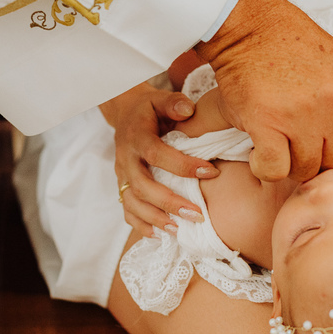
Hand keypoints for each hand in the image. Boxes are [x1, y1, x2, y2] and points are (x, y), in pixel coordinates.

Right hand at [101, 83, 219, 237]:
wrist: (125, 114)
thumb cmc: (150, 109)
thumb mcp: (160, 99)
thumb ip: (174, 103)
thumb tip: (189, 110)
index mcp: (136, 137)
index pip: (157, 154)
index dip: (182, 166)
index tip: (211, 172)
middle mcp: (125, 159)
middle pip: (142, 185)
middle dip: (169, 202)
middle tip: (197, 214)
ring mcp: (121, 175)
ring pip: (132, 202)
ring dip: (155, 218)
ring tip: (180, 230)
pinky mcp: (122, 186)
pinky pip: (126, 210)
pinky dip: (140, 225)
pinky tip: (160, 235)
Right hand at [195, 0, 332, 181]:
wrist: (251, 25)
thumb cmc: (291, 46)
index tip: (317, 138)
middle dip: (312, 156)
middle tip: (291, 139)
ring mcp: (304, 116)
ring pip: (304, 169)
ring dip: (286, 162)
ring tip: (273, 142)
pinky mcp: (268, 123)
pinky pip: (273, 170)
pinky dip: (263, 166)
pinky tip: (257, 150)